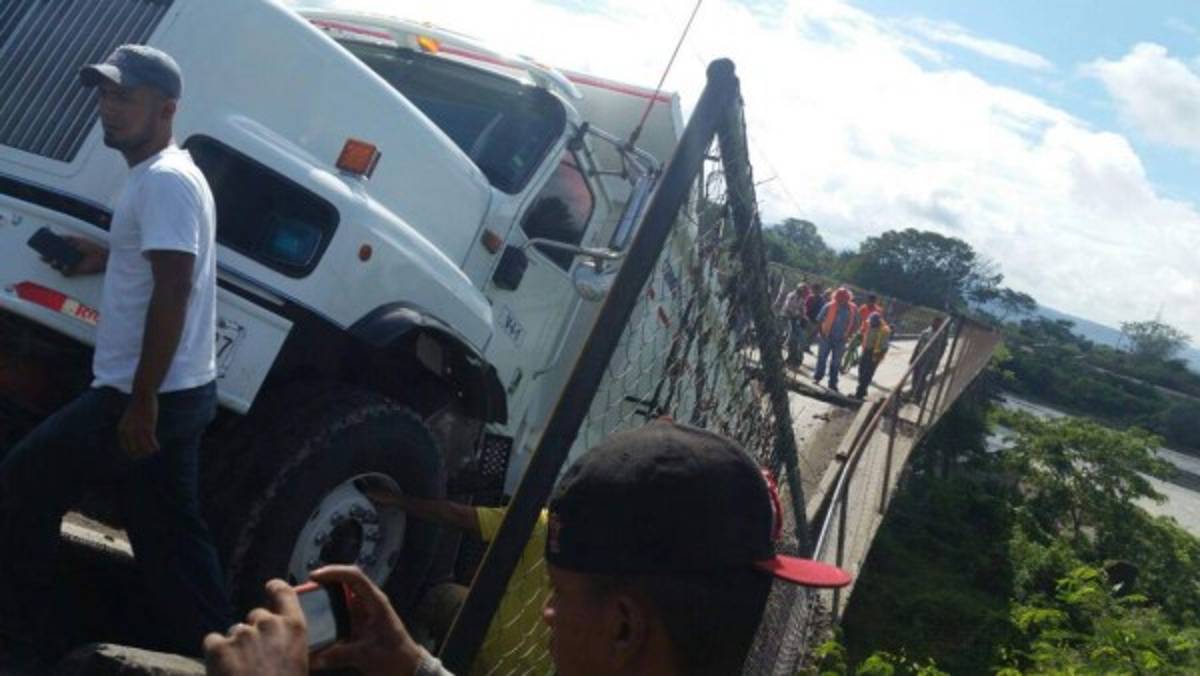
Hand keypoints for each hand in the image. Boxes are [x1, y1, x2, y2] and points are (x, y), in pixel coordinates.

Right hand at [46, 235, 106, 275]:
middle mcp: (66, 257)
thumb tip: (56, 236)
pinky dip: (64, 270)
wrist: (102, 257)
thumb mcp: (78, 241)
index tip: (41, 246)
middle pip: (51, 258)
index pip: (53, 249)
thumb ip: (67, 239)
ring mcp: (69, 264)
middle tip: (43, 256)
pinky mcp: (73, 271)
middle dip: (46, 257)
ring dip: (54, 264)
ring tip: (55, 261)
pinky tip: (66, 267)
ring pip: (56, 265)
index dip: (46, 248)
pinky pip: (64, 272)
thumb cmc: (91, 247)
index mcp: (66, 249)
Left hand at [119, 392, 158, 457]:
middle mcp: (128, 432)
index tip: (140, 454)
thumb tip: (134, 439)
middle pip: (134, 451)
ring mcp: (137, 430)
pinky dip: (154, 447)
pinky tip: (157, 448)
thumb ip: (129, 428)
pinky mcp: (148, 428)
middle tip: (148, 453)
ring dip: (149, 452)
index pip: (125, 448)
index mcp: (121, 430)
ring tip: (154, 451)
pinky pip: (151, 442)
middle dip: (141, 454)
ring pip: (143, 448)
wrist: (143, 395)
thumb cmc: (137, 406)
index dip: (133, 453)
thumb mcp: (129, 419)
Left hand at [204, 579, 308, 675]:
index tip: (270, 588)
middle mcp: (268, 624)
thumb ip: (288, 645)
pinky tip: (223, 672)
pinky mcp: (218, 647)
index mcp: (294, 628)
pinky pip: (212, 641)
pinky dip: (215, 656)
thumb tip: (276, 644)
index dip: (275, 589)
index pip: (284, 592)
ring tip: (239, 672)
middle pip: (255, 616)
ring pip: (233, 632)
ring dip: (234, 647)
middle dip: (252, 632)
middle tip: (253, 657)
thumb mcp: (299, 664)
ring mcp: (242, 633)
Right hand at [309, 565, 424, 675]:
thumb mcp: (367, 655)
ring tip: (303, 607)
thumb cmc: (396, 657)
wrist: (408, 669)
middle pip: (343, 584)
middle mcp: (368, 604)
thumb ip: (339, 655)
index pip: (354, 576)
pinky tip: (313, 626)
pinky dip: (326, 617)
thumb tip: (313, 658)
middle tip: (302, 593)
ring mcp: (363, 613)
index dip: (334, 572)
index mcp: (376, 603)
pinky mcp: (358, 625)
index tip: (314, 576)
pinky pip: (339, 615)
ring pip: (339, 599)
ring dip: (323, 601)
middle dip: (323, 585)